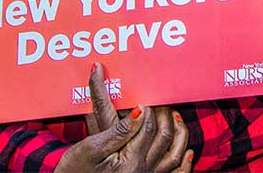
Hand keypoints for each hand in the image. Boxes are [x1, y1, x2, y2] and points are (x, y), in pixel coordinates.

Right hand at [70, 64, 193, 172]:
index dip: (146, 108)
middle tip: (159, 100)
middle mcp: (141, 170)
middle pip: (163, 136)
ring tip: (174, 115)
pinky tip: (188, 153)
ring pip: (173, 153)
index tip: (143, 96)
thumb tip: (139, 109)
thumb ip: (119, 129)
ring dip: (178, 132)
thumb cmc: (74, 169)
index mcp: (128, 161)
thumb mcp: (91, 147)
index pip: (146, 126)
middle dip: (164, 115)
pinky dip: (183, 164)